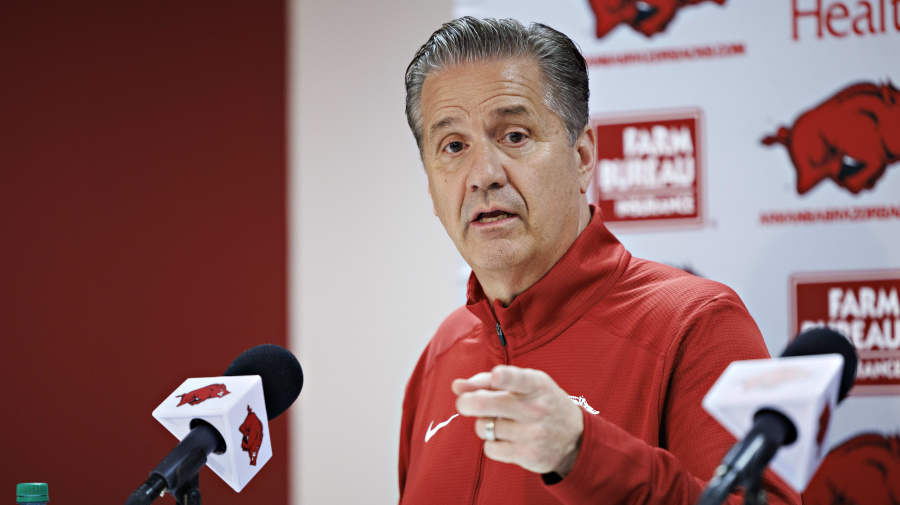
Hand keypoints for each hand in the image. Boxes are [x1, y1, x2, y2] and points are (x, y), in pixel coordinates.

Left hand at [452, 365, 583, 476]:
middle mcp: (536, 408)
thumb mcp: (524, 384)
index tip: (497, 377)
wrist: (574, 437)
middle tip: (464, 403)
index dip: (504, 378)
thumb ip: (489, 380)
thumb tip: (456, 386)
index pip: (519, 379)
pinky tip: (505, 439)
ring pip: (483, 427)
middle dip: (466, 402)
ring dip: (483, 424)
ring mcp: (533, 433)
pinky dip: (491, 443)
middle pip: (485, 404)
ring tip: (499, 422)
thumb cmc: (539, 402)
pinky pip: (490, 448)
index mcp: (536, 384)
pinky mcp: (528, 455)